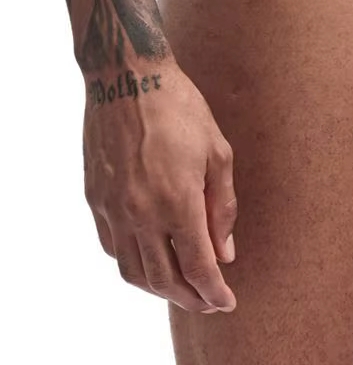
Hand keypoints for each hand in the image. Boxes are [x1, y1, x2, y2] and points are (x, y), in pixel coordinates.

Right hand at [82, 58, 237, 312]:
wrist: (128, 78)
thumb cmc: (181, 109)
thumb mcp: (217, 152)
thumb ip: (223, 207)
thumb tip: (225, 251)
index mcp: (177, 201)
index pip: (198, 267)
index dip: (214, 292)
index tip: (228, 303)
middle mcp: (141, 213)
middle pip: (164, 279)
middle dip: (190, 298)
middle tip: (209, 302)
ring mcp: (113, 209)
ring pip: (133, 271)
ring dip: (160, 288)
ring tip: (182, 288)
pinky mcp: (96, 199)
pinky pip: (113, 248)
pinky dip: (134, 265)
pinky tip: (151, 259)